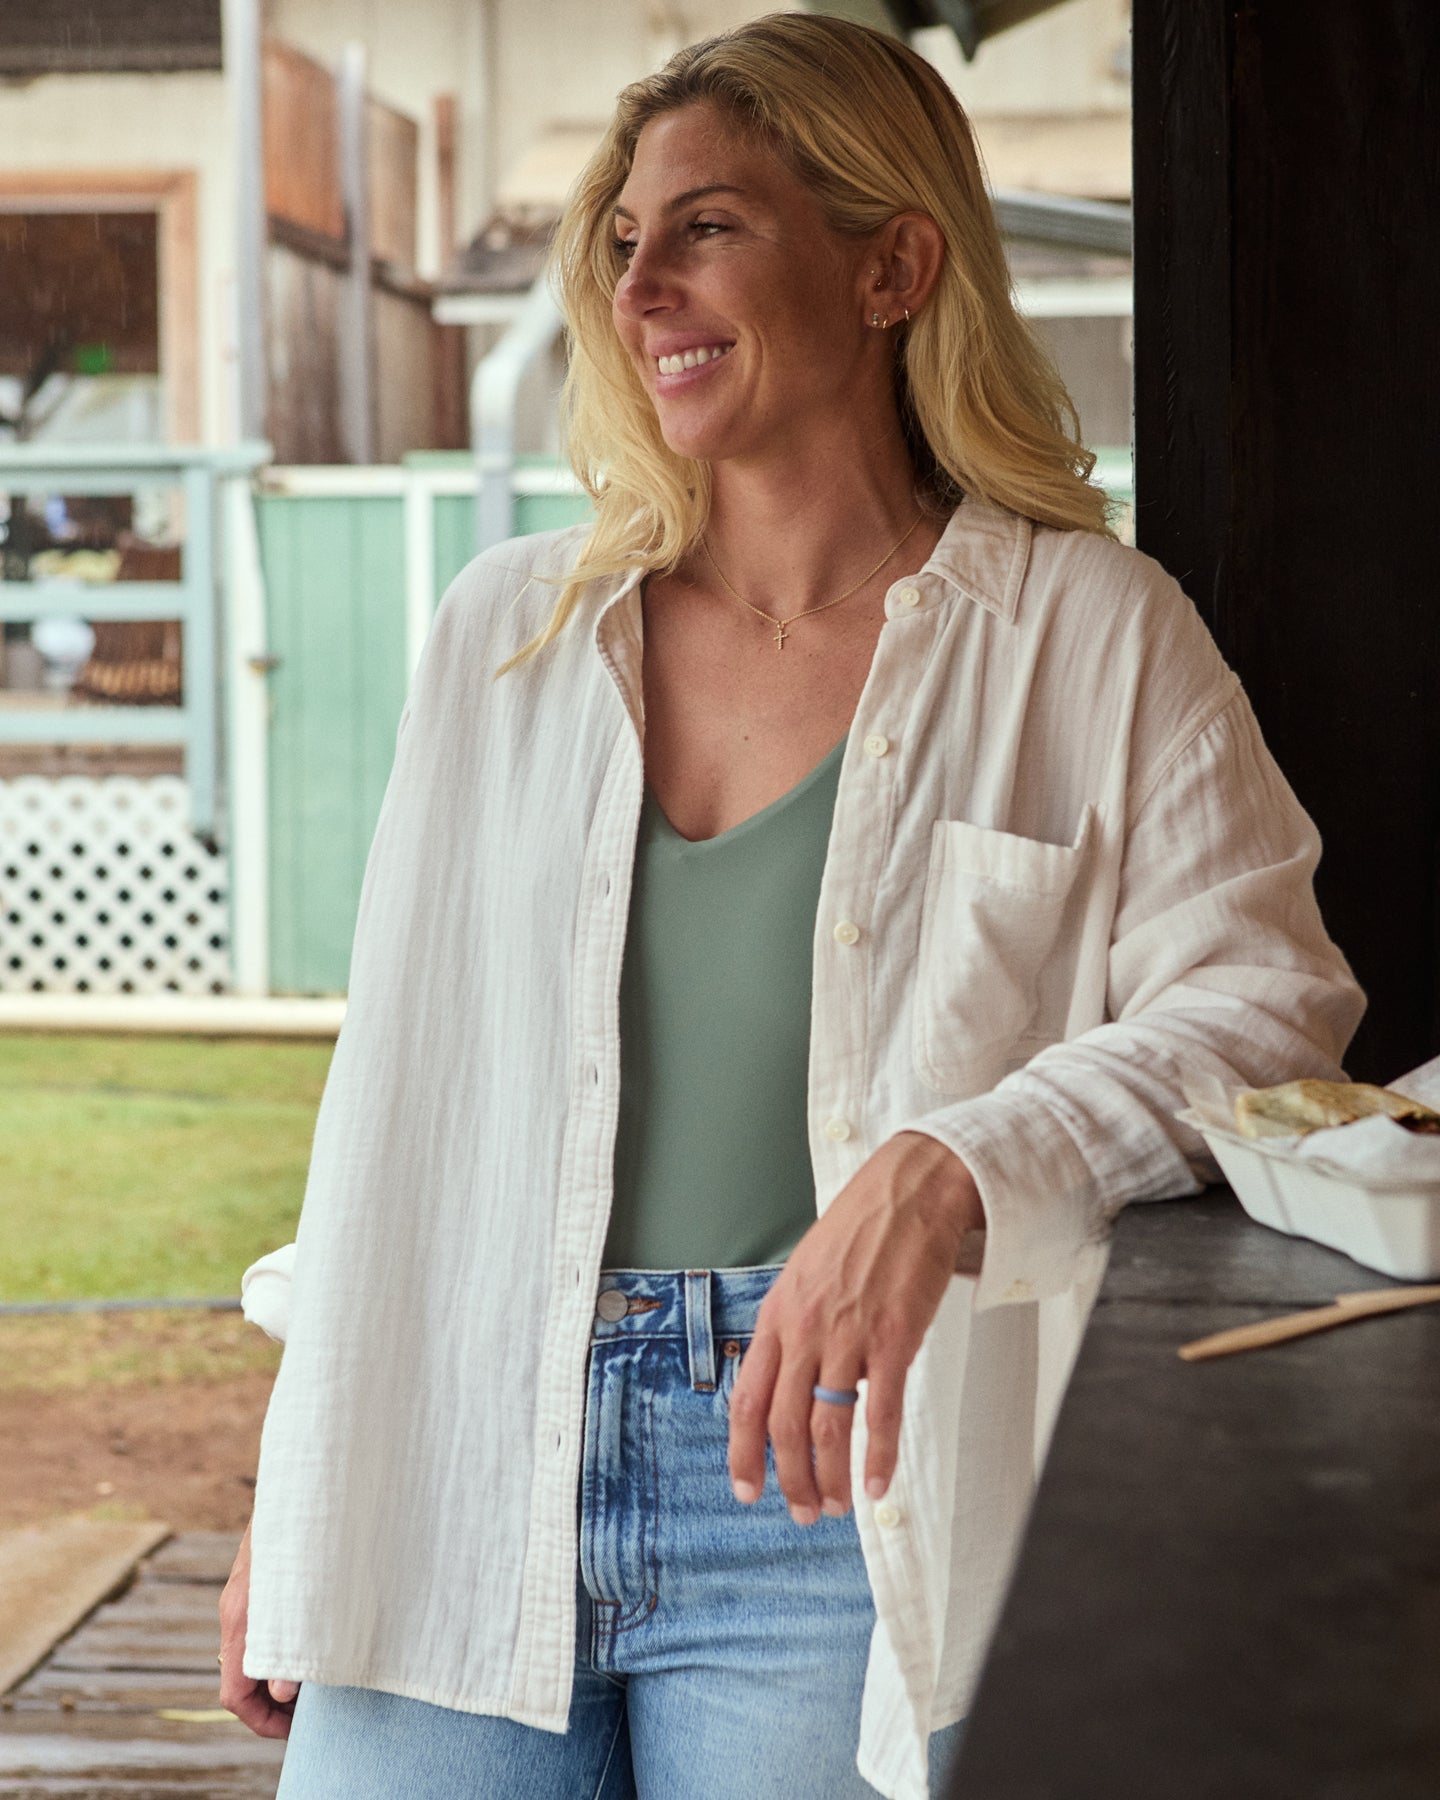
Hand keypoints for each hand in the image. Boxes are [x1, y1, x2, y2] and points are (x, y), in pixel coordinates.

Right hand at [218, 1518, 300, 1736]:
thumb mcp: (307, 1593)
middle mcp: (235, 1612)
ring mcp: (242, 1598)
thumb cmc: (310, 1534)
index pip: (235, 1695)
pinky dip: (280, 1651)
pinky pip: (259, 1633)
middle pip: (241, 1681)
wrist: (301, 1482)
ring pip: (251, 1657)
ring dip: (279, 1677)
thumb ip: (294, 1644)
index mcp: (242, 1620)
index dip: (263, 1722)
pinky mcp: (256, 1585)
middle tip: (313, 1712)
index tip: (296, 1731)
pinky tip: (314, 1643)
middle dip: (274, 1705)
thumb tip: (285, 1694)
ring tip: (319, 1680)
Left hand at [727, 1132, 982, 1522]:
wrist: (911, 1189)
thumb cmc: (861, 1226)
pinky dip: (876, 1455)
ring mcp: (849, 1334)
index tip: (746, 1488)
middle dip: (790, 1478)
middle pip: (784, 1422)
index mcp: (778, 1313)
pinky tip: (876, 1482)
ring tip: (836, 1506)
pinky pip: (881, 1411)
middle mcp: (806, 1328)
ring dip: (829, 1475)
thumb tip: (792, 1375)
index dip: (743, 1450)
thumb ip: (795, 1323)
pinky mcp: (895, 1338)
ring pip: (827, 1424)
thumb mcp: (806, 1271)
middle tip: (803, 1512)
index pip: (747, 1397)